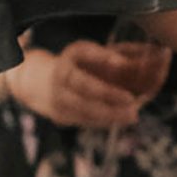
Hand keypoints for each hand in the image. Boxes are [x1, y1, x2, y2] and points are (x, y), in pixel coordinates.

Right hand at [5, 37, 170, 126]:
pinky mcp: (61, 116)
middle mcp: (61, 75)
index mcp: (71, 56)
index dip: (104, 58)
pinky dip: (103, 121)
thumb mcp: (88, 55)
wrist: (39, 84)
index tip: (123, 64)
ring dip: (110, 115)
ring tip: (132, 116)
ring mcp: (58, 98)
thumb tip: (137, 60)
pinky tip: (120, 121)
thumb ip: (110, 57)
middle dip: (108, 95)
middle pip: (83, 86)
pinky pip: (84, 120)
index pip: (85, 54)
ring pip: (84, 108)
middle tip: (132, 102)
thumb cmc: (75, 67)